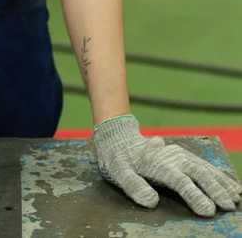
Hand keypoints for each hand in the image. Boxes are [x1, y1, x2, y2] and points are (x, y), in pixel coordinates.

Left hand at [93, 114, 241, 216]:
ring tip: (236, 196)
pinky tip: (228, 183)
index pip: (180, 181)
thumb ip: (133, 186)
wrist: (118, 137)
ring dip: (221, 182)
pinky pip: (203, 164)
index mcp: (157, 163)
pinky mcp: (182, 155)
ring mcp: (178, 155)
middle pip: (197, 173)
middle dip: (215, 190)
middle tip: (229, 207)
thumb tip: (152, 202)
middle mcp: (171, 157)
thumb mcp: (118, 172)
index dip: (195, 195)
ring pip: (204, 167)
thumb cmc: (118, 159)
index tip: (209, 211)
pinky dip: (218, 174)